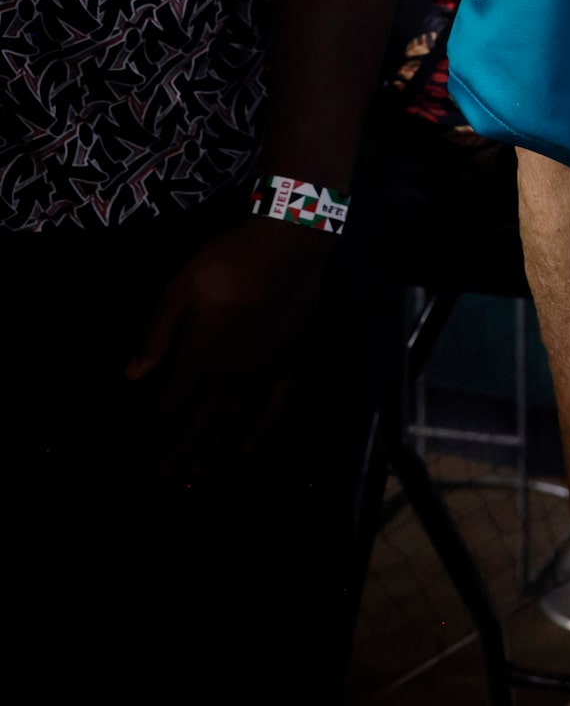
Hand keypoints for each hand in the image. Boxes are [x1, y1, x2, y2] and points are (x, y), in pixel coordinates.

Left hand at [125, 217, 330, 475]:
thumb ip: (155, 336)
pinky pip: (276, 407)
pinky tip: (249, 451)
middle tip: (164, 474)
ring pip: (236, 422)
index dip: (152, 436)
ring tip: (197, 471)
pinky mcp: (292, 363)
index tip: (137, 455)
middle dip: (179, 451)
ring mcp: (266, 373)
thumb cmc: (226, 263)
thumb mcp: (177, 290)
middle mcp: (233, 378)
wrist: (288, 243)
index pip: (170, 411)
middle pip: (201, 425)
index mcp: (201, 362)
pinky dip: (260, 432)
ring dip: (213, 449)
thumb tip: (130, 376)